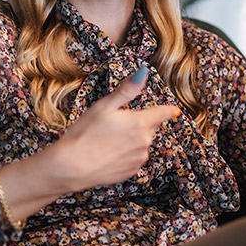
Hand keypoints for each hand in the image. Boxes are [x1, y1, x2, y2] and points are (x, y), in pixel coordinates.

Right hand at [0, 64, 180, 221]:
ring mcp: (139, 159)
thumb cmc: (84, 133)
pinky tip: (109, 154)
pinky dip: (126, 155)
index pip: (162, 114)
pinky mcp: (131, 172)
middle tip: (115, 124)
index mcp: (140, 123)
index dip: (168, 110)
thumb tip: (143, 73)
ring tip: (108, 140)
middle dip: (139, 124)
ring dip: (132, 140)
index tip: (175, 110)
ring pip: (142, 144)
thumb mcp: (104, 106)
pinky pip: (134, 158)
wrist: (71, 166)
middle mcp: (144, 142)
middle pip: (150, 128)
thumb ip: (126, 90)